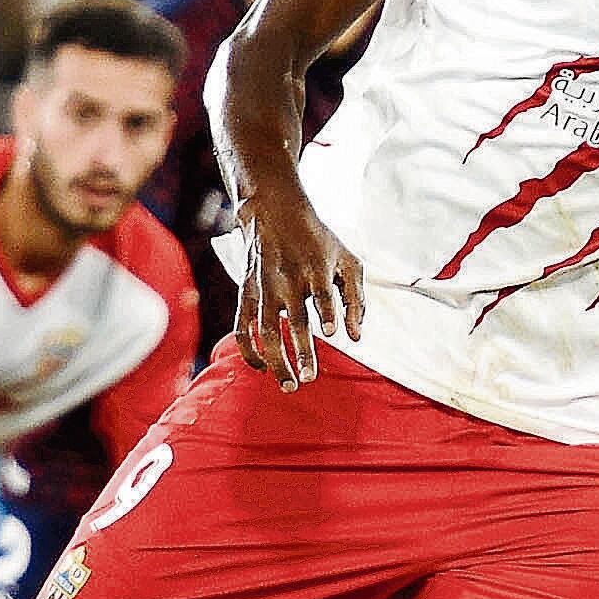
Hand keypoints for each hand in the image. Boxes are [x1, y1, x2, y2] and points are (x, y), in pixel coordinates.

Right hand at [231, 181, 364, 386]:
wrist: (275, 214)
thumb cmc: (319, 242)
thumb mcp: (347, 260)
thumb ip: (356, 299)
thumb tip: (355, 337)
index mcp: (315, 269)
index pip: (322, 293)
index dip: (327, 311)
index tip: (331, 330)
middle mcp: (287, 281)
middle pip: (293, 321)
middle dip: (301, 351)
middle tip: (309, 378)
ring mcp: (264, 289)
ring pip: (266, 331)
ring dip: (276, 360)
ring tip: (290, 384)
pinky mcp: (246, 293)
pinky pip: (242, 328)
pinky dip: (249, 351)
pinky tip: (262, 369)